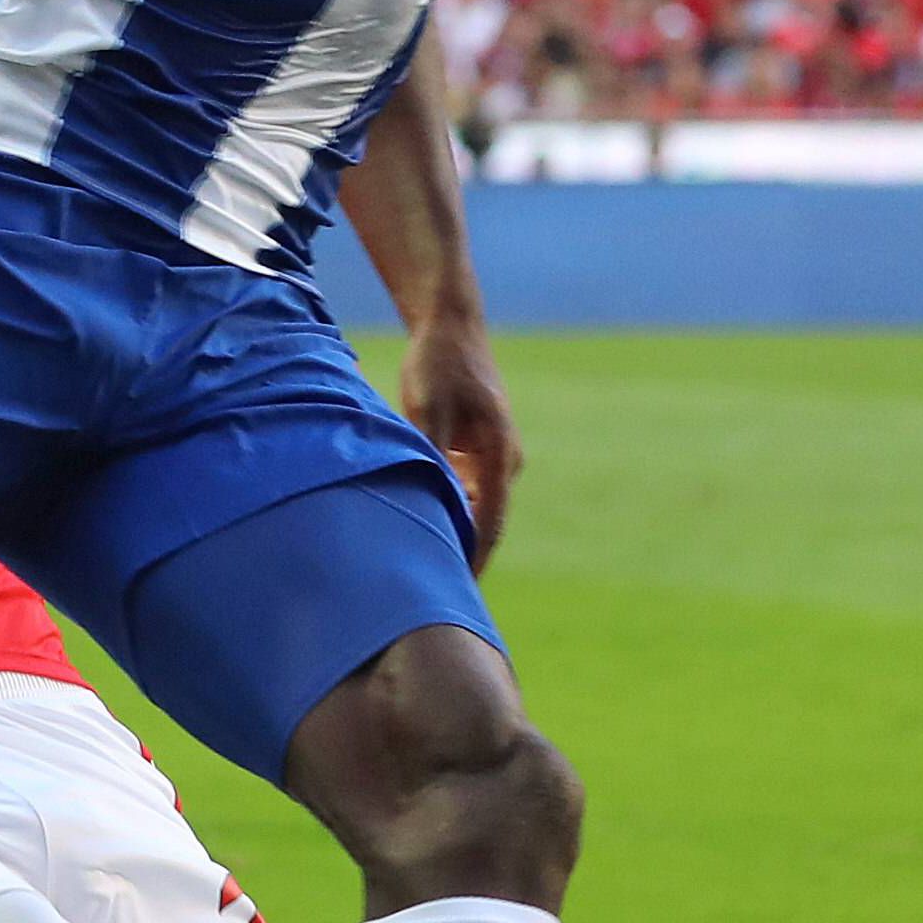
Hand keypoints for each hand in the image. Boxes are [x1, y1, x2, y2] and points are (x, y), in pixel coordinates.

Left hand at [397, 321, 521, 572]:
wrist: (451, 326)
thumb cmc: (438, 365)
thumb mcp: (427, 410)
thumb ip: (433, 458)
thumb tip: (433, 504)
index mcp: (500, 455)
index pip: (489, 525)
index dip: (472, 563)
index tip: (455, 596)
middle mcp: (505, 462)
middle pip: (484, 522)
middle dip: (460, 554)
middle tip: (431, 593)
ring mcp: (495, 457)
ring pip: (473, 508)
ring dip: (451, 530)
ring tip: (419, 565)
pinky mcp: (480, 451)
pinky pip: (465, 491)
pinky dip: (447, 508)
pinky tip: (418, 524)